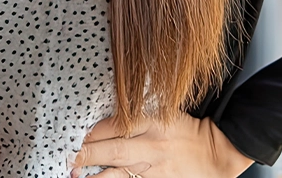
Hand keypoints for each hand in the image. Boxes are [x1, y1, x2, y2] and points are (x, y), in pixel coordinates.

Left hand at [69, 112, 253, 177]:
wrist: (215, 153)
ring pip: (118, 175)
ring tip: (73, 175)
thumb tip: (101, 115)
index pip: (115, 125)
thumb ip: (134, 113)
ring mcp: (153, 168)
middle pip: (113, 150)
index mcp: (151, 122)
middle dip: (87, 154)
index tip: (72, 133)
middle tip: (66, 156)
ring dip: (94, 177)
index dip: (91, 130)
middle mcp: (150, 145)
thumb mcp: (162, 111)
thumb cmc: (184, 129)